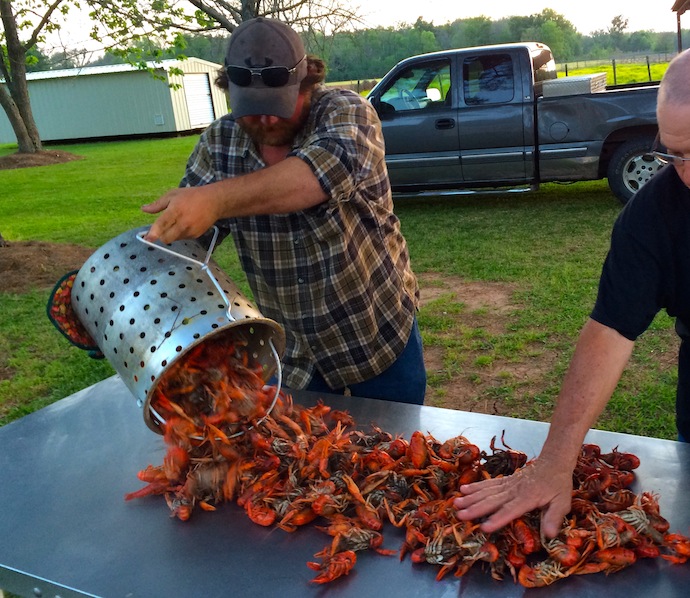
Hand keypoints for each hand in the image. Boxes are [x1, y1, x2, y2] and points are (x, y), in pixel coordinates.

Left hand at [141, 186, 220, 243]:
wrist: (214, 202)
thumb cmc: (191, 196)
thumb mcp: (173, 195)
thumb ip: (157, 204)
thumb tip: (143, 209)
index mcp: (176, 210)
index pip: (163, 223)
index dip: (154, 232)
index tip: (148, 239)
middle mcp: (183, 223)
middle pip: (166, 238)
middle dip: (161, 235)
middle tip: (162, 227)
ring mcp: (190, 230)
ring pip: (174, 239)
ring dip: (171, 234)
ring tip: (178, 221)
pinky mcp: (196, 235)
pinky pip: (182, 238)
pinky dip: (180, 234)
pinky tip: (186, 224)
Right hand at [453, 458, 572, 537]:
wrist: (553, 462)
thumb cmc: (558, 484)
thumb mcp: (562, 502)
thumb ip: (554, 517)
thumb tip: (549, 535)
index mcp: (527, 498)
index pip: (510, 510)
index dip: (497, 519)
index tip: (484, 527)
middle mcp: (514, 490)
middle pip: (492, 501)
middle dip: (475, 508)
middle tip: (460, 515)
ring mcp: (507, 484)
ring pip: (486, 491)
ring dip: (471, 497)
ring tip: (456, 503)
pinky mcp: (504, 480)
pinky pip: (488, 484)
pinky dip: (475, 487)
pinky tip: (464, 489)